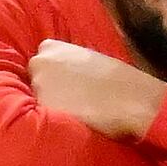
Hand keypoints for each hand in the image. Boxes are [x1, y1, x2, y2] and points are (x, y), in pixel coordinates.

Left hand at [29, 39, 166, 138]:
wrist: (132, 101)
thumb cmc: (118, 79)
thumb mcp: (89, 58)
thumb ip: (67, 62)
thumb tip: (59, 74)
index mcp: (50, 47)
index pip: (39, 61)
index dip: (52, 74)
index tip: (65, 82)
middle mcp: (39, 64)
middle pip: (34, 79)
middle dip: (47, 88)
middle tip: (71, 98)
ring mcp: (39, 87)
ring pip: (38, 99)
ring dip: (51, 104)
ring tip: (76, 108)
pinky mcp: (43, 110)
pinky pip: (44, 117)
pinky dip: (54, 119)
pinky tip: (74, 119)